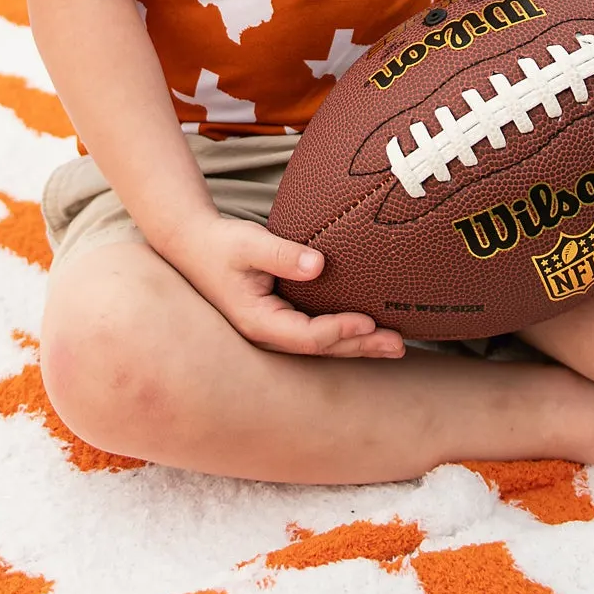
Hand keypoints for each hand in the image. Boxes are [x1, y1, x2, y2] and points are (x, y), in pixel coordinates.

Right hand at [166, 214, 405, 358]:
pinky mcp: (279, 318)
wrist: (193, 245)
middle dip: (361, 346)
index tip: (369, 322)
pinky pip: (315, 331)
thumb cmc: (220, 243)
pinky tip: (365, 329)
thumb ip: (282, 254)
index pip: (306, 336)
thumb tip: (319, 264)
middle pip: (321, 349)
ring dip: (358, 343)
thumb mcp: (249, 243)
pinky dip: (343, 331)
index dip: (339, 331)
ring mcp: (273, 329)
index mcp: (257, 322)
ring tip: (395, 343)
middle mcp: (267, 333)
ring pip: (321, 344)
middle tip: (399, 344)